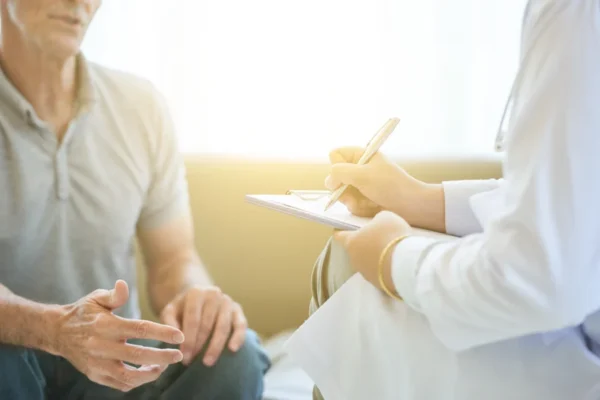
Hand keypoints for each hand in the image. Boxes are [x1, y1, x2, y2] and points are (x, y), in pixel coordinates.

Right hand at [54, 281, 184, 391]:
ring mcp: (97, 364)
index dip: (161, 333)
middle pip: (137, 355)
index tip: (179, 336)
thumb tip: (123, 284)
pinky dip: (136, 381)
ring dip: (150, 374)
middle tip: (179, 355)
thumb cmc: (83, 313)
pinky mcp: (95, 375)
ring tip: (163, 366)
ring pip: (128, 376)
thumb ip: (114, 295)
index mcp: (106, 325)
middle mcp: (101, 346)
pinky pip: (119, 384)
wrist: (57, 332)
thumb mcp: (96, 298)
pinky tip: (147, 372)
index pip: (139, 329)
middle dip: (162, 357)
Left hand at [159, 286, 246, 366]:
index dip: (188, 340)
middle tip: (191, 362)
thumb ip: (169, 322)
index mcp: (196, 293)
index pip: (193, 319)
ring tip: (208, 362)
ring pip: (223, 326)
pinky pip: (241, 324)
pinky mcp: (238, 310)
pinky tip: (232, 349)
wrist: (198, 299)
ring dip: (215, 346)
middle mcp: (214, 294)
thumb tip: (176, 338)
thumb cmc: (182, 309)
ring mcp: (227, 301)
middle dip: (199, 345)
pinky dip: (238, 337)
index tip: (184, 356)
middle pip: (207, 324)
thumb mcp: (170, 311)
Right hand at [325, 147, 426, 217]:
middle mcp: (360, 168)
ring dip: (353, 200)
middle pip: (336, 177)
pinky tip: (372, 208)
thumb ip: (340, 172)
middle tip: (354, 194)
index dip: (336, 166)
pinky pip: (352, 204)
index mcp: (362, 155)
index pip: (336, 155)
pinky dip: (360, 208)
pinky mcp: (365, 199)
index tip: (345, 175)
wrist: (411, 206)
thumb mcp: (362, 174)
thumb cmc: (390, 186)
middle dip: (344, 189)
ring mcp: (361, 184)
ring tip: (368, 202)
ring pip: (342, 193)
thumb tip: (329, 180)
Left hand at [334, 211, 410, 293]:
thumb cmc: (390, 236)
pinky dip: (385, 268)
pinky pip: (379, 272)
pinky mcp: (378, 284)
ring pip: (367, 262)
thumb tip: (377, 225)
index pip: (339, 236)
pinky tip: (397, 263)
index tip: (344, 228)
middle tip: (378, 238)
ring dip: (376, 257)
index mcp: (351, 242)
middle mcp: (354, 259)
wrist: (404, 264)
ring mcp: (365, 273)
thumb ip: (377, 220)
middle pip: (356, 249)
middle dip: (365, 244)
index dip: (342, 231)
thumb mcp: (385, 218)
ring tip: (391, 252)